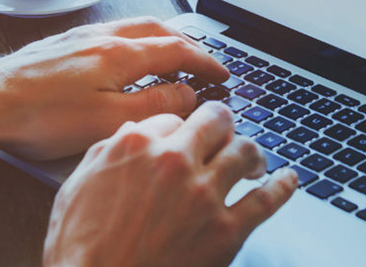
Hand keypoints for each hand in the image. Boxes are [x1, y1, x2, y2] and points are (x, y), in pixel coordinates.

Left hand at [0, 17, 228, 160]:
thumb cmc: (39, 118)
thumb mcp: (107, 122)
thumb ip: (155, 106)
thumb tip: (188, 94)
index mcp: (119, 53)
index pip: (178, 50)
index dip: (206, 62)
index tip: (223, 74)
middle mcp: (101, 36)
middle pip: (159, 29)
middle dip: (188, 44)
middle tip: (205, 62)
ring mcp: (78, 37)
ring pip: (134, 27)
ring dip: (162, 38)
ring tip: (174, 55)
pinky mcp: (60, 45)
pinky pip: (111, 32)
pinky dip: (135, 41)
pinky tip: (127, 58)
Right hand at [42, 103, 298, 266]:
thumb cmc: (81, 249)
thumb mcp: (78, 186)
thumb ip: (108, 152)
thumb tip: (132, 134)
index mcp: (137, 145)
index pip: (172, 117)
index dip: (180, 126)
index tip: (185, 135)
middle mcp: (175, 161)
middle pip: (216, 121)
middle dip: (222, 124)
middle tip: (225, 132)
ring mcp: (204, 195)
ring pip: (245, 152)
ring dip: (252, 153)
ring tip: (254, 160)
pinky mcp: (227, 231)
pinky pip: (266, 200)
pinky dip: (283, 186)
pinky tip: (288, 179)